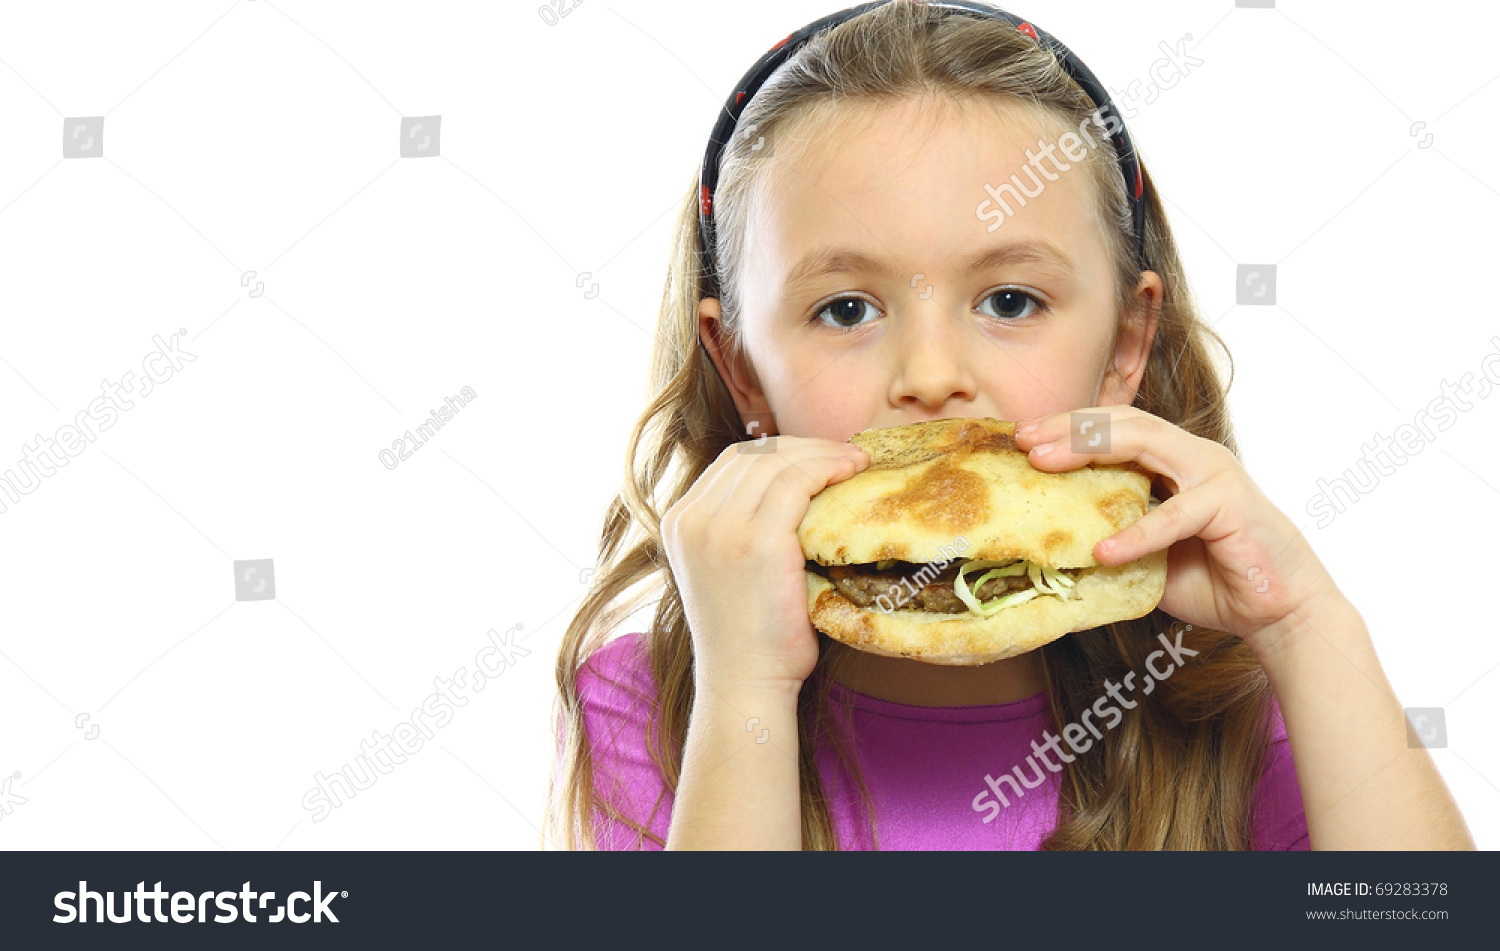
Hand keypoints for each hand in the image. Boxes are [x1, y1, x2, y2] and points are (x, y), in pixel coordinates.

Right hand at [661, 435, 868, 692]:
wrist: (744, 683)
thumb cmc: (748, 635)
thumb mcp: (725, 569)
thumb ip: (739, 526)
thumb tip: (791, 488)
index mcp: (679, 521)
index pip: (733, 461)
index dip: (780, 450)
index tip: (819, 457)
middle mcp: (692, 518)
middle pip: (755, 454)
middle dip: (806, 446)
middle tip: (847, 454)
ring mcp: (721, 528)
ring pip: (778, 461)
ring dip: (823, 453)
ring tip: (856, 462)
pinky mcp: (757, 541)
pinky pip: (797, 481)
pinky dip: (828, 468)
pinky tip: (852, 473)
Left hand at [1012, 405, 1347, 654]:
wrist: (1276, 612)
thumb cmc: (1214, 581)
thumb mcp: (1148, 556)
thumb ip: (1111, 537)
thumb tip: (1051, 544)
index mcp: (1173, 462)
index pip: (1115, 428)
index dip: (1068, 428)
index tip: (1022, 438)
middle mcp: (1193, 457)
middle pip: (1124, 423)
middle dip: (1069, 427)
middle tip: (1024, 440)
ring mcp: (1214, 474)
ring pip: (1146, 443)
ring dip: (1090, 449)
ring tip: (1045, 465)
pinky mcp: (1230, 505)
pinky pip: (1174, 515)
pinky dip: (1137, 533)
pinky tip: (1103, 551)